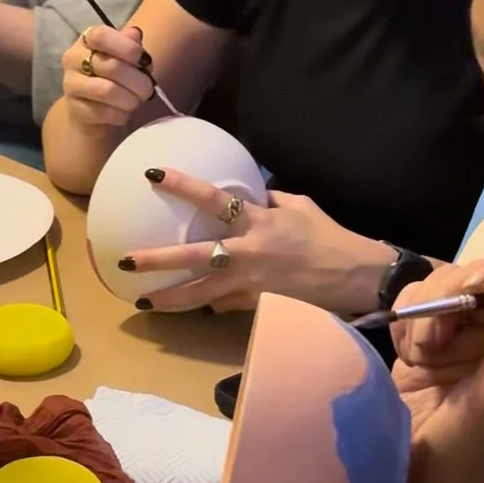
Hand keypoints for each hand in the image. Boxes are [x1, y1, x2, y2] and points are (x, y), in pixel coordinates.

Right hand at [60, 24, 154, 129]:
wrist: (91, 109)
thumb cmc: (112, 77)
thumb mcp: (125, 58)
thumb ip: (131, 46)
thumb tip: (135, 34)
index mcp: (86, 40)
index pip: (101, 36)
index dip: (125, 46)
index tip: (141, 58)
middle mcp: (73, 59)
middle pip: (111, 66)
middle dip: (138, 81)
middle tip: (147, 89)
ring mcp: (71, 85)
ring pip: (108, 91)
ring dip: (130, 99)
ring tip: (136, 101)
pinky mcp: (75, 110)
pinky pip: (104, 112)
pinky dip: (121, 114)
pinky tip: (124, 112)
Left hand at [123, 173, 393, 315]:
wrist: (358, 279)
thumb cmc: (330, 238)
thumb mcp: (299, 207)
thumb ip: (268, 200)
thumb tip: (249, 191)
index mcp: (258, 221)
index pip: (213, 199)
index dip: (181, 185)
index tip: (152, 174)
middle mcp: (249, 253)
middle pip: (194, 257)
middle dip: (157, 260)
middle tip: (125, 261)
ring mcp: (252, 285)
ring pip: (202, 295)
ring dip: (170, 299)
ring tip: (143, 302)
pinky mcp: (258, 308)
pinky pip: (226, 306)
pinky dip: (211, 305)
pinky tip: (191, 308)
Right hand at [392, 252, 483, 482]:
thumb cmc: (476, 458)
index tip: (471, 296)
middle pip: (480, 272)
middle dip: (451, 295)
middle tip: (434, 339)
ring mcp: (463, 337)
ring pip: (442, 284)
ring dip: (424, 313)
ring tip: (421, 355)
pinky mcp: (425, 345)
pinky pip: (413, 305)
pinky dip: (406, 324)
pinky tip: (409, 358)